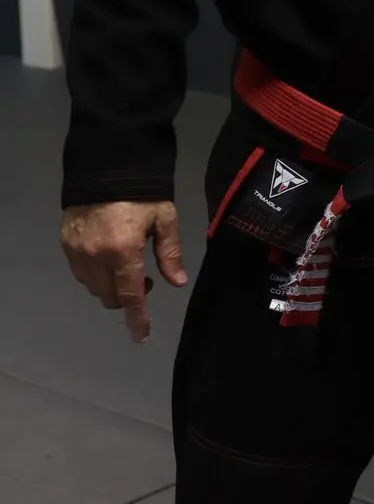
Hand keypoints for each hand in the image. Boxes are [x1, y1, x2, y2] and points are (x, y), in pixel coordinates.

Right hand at [60, 200, 187, 344]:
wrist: (105, 166)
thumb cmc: (142, 192)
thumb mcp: (164, 218)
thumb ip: (169, 253)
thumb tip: (177, 282)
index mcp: (123, 251)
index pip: (130, 295)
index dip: (137, 318)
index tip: (140, 336)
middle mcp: (96, 256)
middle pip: (110, 297)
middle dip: (127, 297)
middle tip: (143, 277)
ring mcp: (77, 251)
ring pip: (93, 288)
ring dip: (110, 286)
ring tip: (124, 265)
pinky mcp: (65, 244)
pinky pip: (80, 273)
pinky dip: (95, 275)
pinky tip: (107, 259)